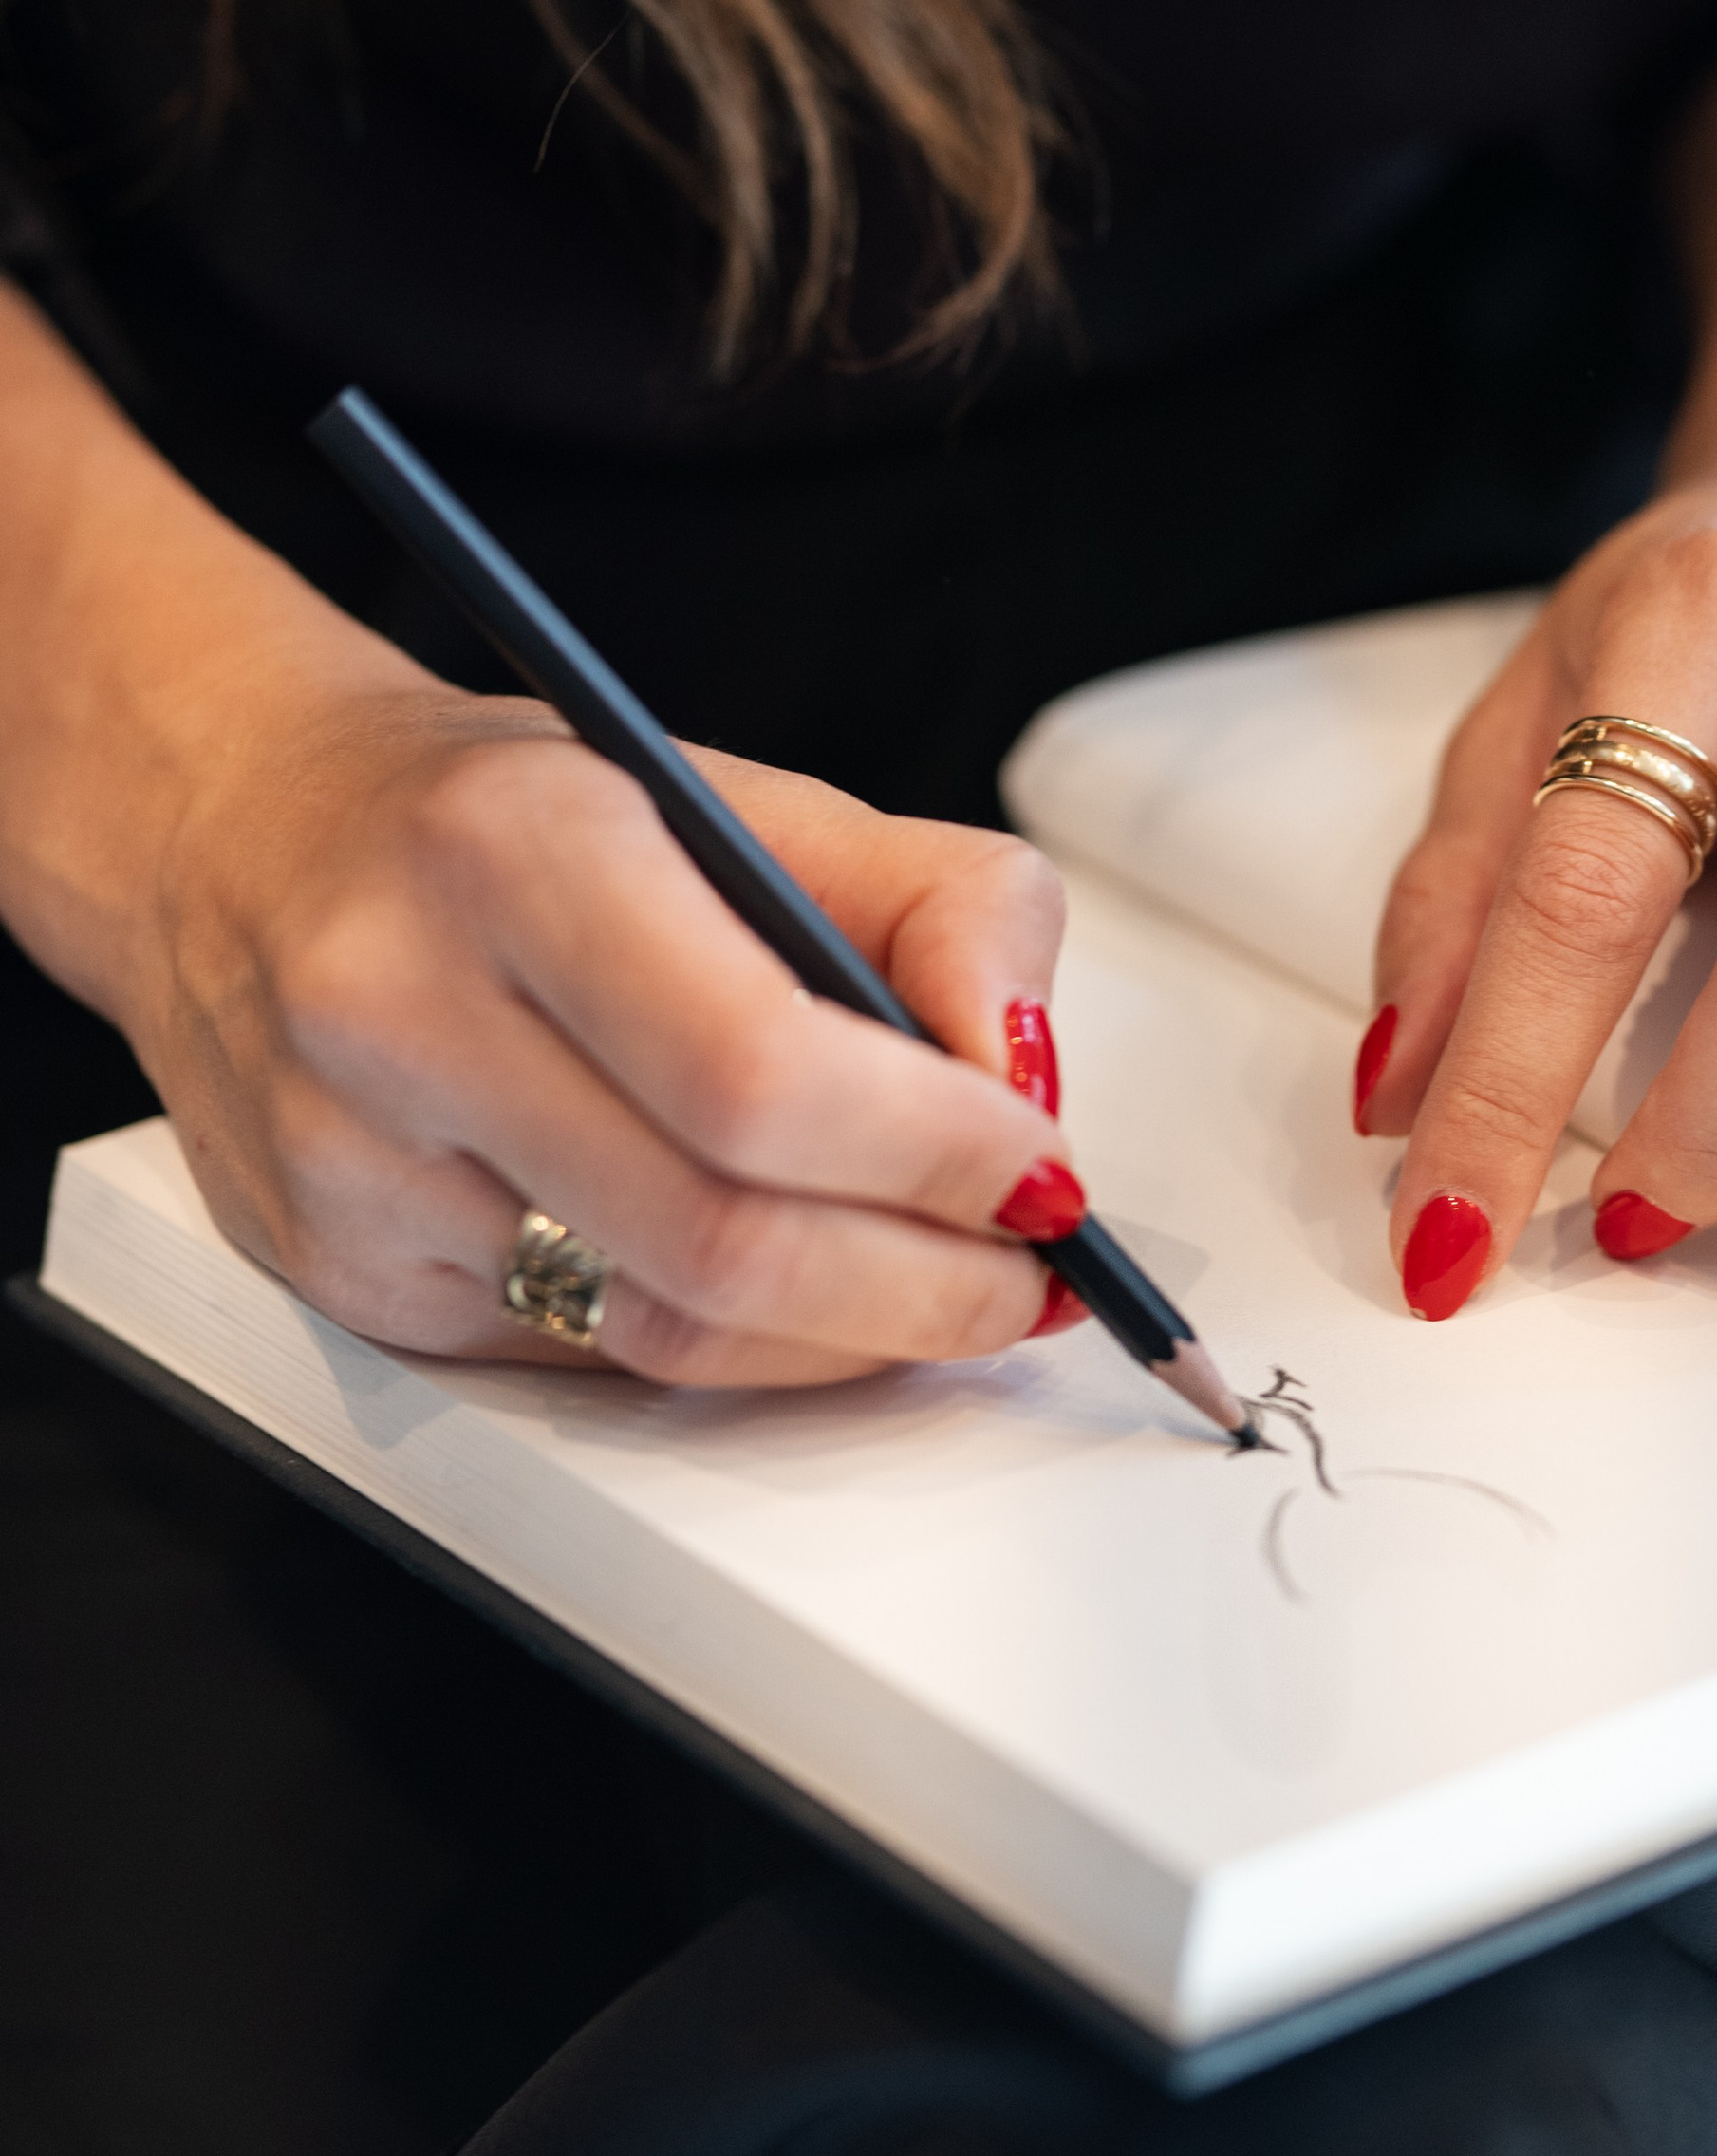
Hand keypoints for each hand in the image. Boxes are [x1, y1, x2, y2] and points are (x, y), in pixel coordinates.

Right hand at [126, 679, 1085, 1385]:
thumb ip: (936, 909)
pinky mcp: (342, 1285)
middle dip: (926, 1282)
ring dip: (849, 1336)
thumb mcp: (738, 793)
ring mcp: (354, 1173)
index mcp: (513, 854)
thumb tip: (1027, 1084)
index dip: (934, 1152)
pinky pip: (590, 1362)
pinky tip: (778, 1280)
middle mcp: (402, 1016)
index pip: (760, 1072)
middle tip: (1027, 1268)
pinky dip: (729, 1342)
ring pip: (664, 1336)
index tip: (1040, 1167)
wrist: (238, 836)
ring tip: (937, 1281)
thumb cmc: (502, 814)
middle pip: (723, 1238)